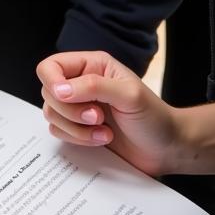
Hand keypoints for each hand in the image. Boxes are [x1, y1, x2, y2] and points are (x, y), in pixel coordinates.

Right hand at [36, 51, 179, 177]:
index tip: (67, 97)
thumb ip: (93, 86)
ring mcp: (78, 107)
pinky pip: (59, 132)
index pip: (51, 66)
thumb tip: (59, 90)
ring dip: (76, 128)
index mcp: (91, 66)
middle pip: (47, 92)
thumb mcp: (128, 95)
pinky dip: (78, 139)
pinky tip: (101, 139)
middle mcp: (80, 84)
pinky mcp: (78, 129)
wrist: (167, 148)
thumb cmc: (154, 117)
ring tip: (103, 130)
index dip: (52, 81)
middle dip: (71, 110)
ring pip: (51, 114)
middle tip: (98, 116)